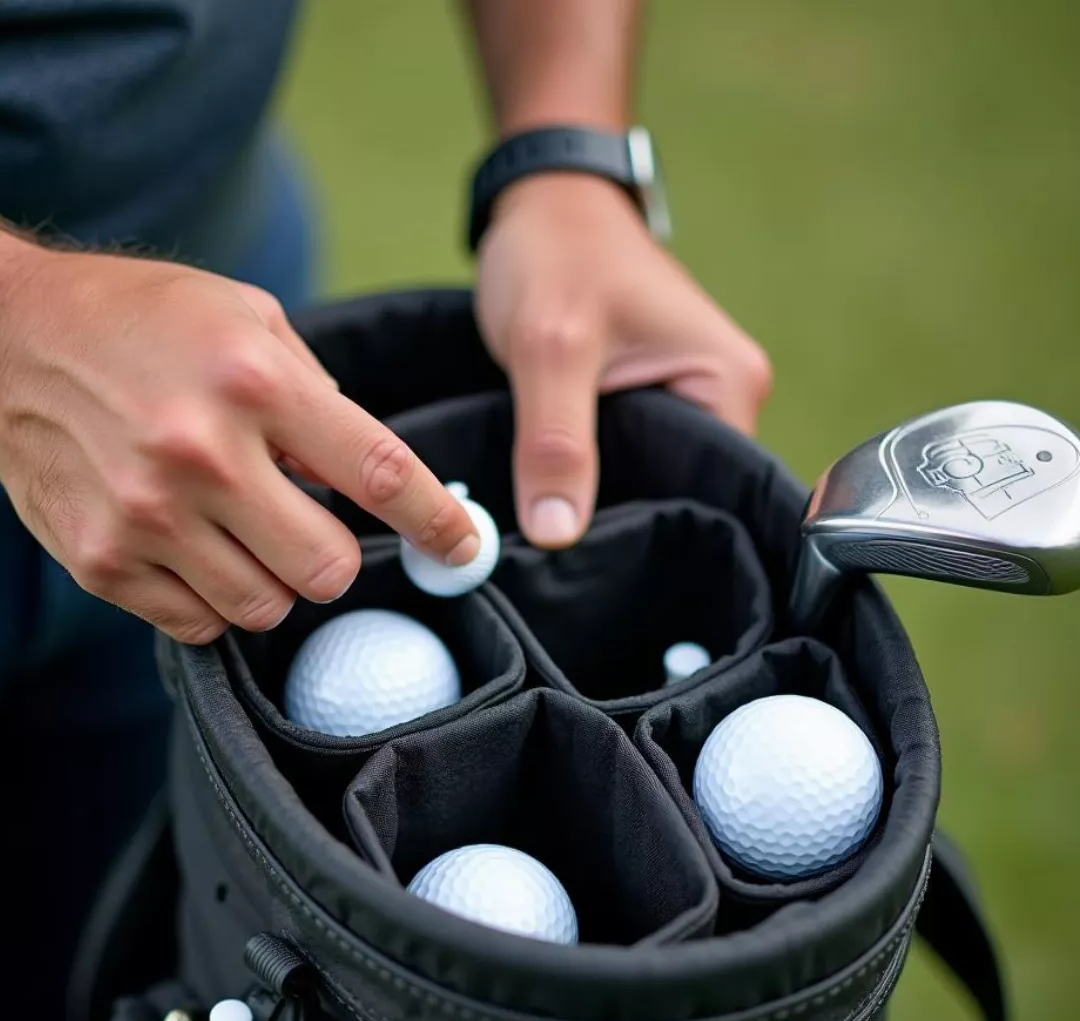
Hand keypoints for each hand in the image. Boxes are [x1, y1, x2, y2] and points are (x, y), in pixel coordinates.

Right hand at [0, 249, 478, 642]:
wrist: (4, 345)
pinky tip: (193, 546)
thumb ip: (316, 395)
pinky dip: (216, 597)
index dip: (438, 522)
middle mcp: (202, 454)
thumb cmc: (141, 323)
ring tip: (239, 529)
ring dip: (274, 579)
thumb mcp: (245, 317)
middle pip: (328, 569)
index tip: (465, 548)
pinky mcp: (104, 563)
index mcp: (255, 381)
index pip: (380, 474)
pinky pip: (202, 622)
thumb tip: (369, 477)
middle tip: (310, 526)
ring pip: (267, 607)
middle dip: (336, 558)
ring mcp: (147, 517)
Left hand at [475, 174, 772, 547]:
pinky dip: (594, 476)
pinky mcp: (652, 400)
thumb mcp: (550, 347)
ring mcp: (690, 398)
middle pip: (681, 491)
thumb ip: (555, 442)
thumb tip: (556, 535)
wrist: (543, 201)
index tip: (594, 565)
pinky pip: (628, 457)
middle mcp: (725, 395)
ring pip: (649, 477)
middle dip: (623, 521)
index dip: (651, 529)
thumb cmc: (557, 253)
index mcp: (729, 382)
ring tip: (557, 537)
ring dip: (605, 501)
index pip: (710, 490)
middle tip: (565, 566)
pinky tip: (558, 502)